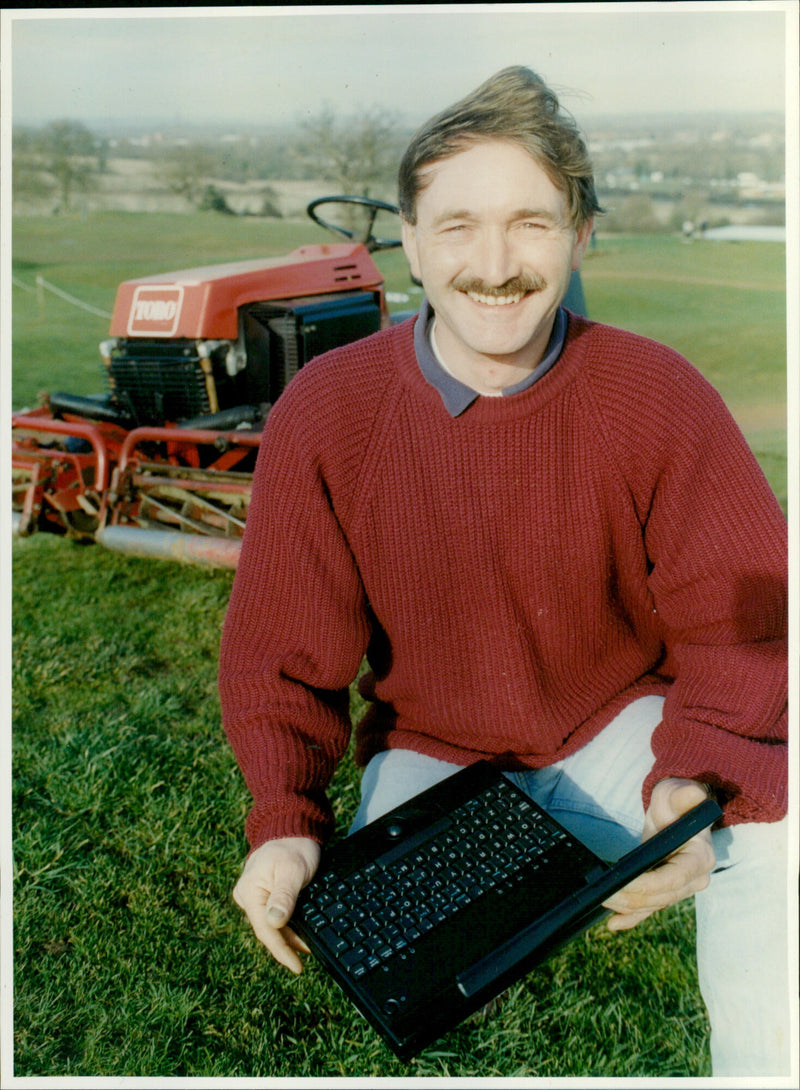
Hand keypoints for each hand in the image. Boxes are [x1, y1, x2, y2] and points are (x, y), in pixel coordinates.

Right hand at [232, 836, 320, 972]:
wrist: (292, 826)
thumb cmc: (294, 846)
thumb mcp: (293, 871)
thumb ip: (284, 897)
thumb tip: (274, 922)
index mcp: (250, 891)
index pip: (265, 930)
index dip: (282, 951)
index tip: (297, 967)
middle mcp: (247, 895)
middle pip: (268, 929)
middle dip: (288, 945)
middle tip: (309, 956)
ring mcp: (253, 894)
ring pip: (271, 924)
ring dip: (289, 935)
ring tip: (308, 946)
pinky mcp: (262, 892)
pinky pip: (273, 914)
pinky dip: (287, 924)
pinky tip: (301, 932)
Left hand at [603, 778, 715, 931]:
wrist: (677, 812)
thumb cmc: (677, 801)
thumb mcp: (679, 793)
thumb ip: (686, 794)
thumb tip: (694, 794)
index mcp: (700, 857)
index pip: (673, 878)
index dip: (647, 884)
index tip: (622, 884)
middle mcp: (695, 878)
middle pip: (660, 896)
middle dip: (631, 897)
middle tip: (603, 895)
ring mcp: (682, 888)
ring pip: (653, 904)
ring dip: (627, 906)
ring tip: (602, 901)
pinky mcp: (668, 891)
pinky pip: (650, 908)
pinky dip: (633, 918)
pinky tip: (614, 924)